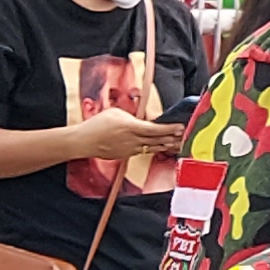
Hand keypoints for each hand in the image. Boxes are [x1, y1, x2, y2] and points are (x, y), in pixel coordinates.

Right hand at [65, 107, 188, 162]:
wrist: (84, 141)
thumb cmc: (98, 125)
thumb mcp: (116, 113)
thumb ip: (133, 117)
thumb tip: (144, 120)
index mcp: (131, 127)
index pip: (155, 129)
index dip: (170, 129)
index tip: (181, 127)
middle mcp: (132, 140)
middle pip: (158, 140)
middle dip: (173, 138)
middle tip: (185, 136)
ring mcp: (130, 149)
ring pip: (152, 147)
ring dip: (166, 145)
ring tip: (178, 143)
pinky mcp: (126, 155)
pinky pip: (143, 151)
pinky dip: (153, 148)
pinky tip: (161, 147)